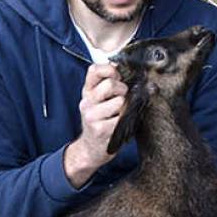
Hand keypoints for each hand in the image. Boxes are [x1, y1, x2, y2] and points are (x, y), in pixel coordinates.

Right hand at [63, 63, 127, 186]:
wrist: (90, 149)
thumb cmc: (101, 121)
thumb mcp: (100, 100)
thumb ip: (110, 84)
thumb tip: (129, 67)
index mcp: (88, 91)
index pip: (95, 70)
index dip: (111, 69)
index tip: (118, 76)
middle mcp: (87, 101)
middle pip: (111, 84)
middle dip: (123, 90)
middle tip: (122, 98)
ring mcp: (91, 116)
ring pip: (119, 101)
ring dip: (125, 108)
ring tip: (120, 114)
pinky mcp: (99, 129)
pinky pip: (121, 118)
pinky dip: (125, 121)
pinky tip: (119, 125)